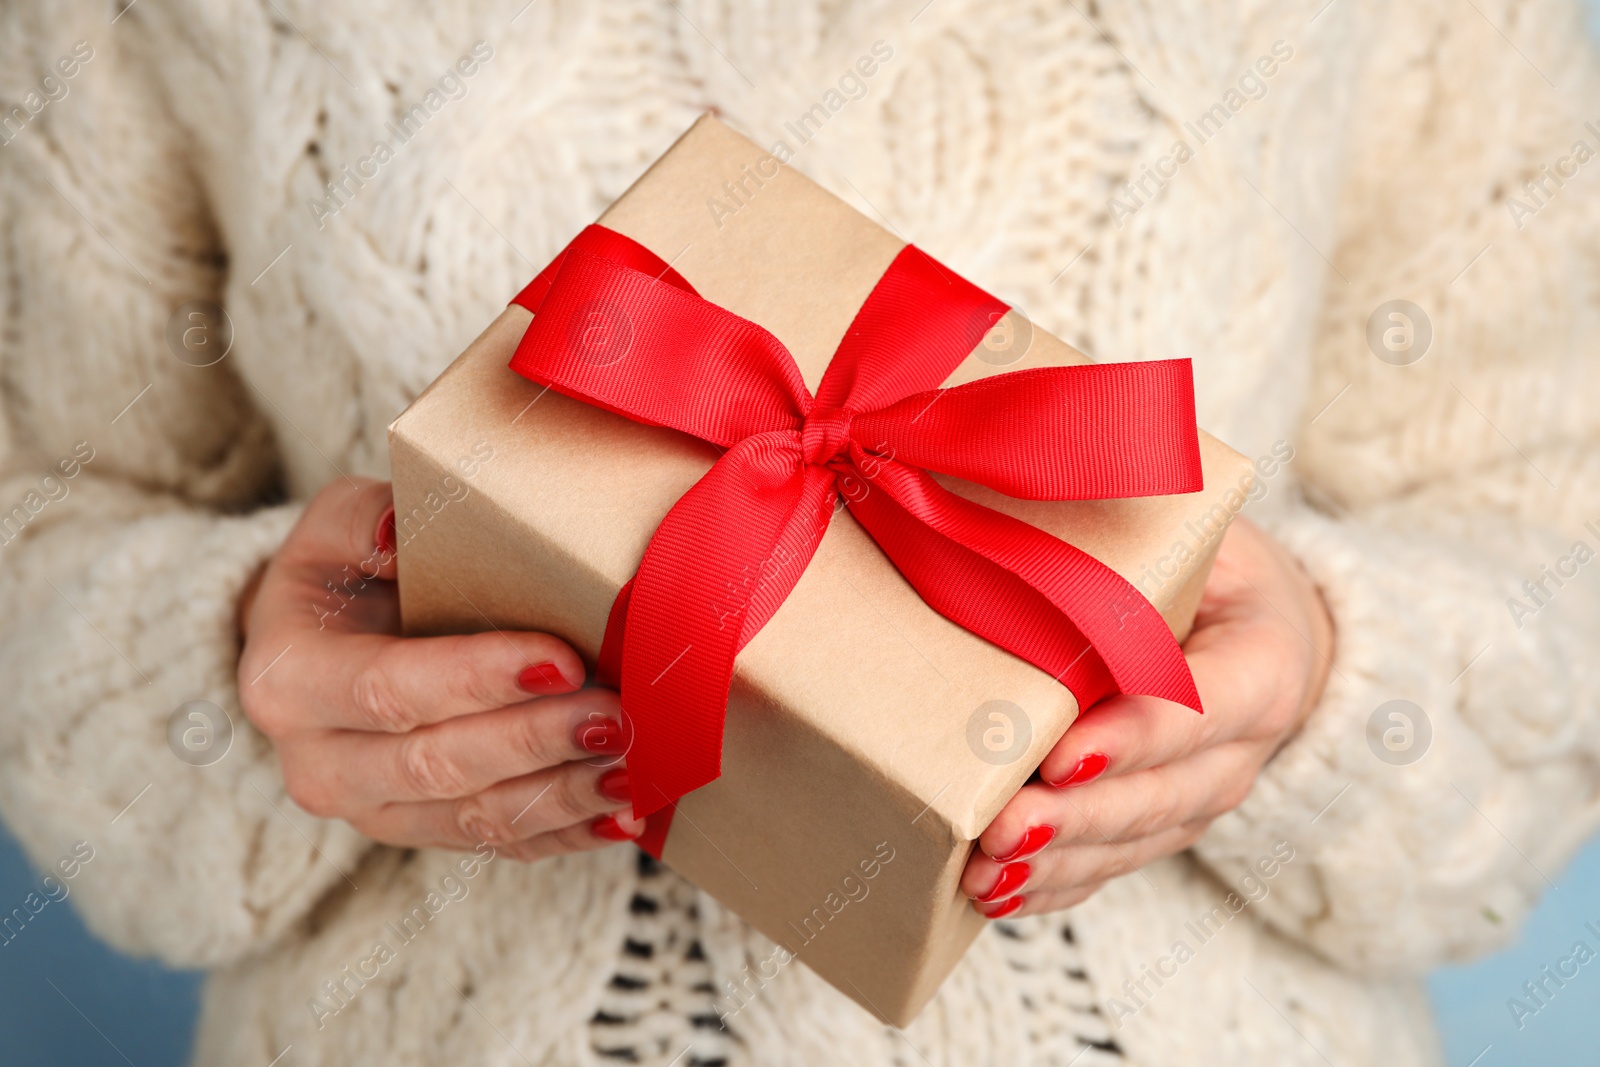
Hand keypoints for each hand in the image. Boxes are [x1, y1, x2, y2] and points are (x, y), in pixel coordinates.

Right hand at [237, 477, 643, 860]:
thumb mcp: (336, 522)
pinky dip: (569, 832)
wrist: (325, 644)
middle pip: (436, 765)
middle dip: (536, 742)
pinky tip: (626, 811)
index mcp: (288, 680)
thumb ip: (368, 520)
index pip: (388, 689)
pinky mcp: (423, 834)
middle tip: (617, 715)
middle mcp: (320, 763)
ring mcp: (372, 810)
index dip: (476, 679)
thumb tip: (401, 534)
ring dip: (563, 795)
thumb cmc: (344, 571)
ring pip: (475, 818)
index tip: (562, 660)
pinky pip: (500, 845)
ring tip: (635, 767)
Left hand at [961, 517, 1333, 917]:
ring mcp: (1203, 797)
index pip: (1201, 707)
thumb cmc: (1215, 565)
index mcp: (1262, 663)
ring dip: (1058, 865)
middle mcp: (1244, 748)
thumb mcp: (1202, 530)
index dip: (1137, 737)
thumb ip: (1144, 526)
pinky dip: (1058, 887)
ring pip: (1134, 843)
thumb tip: (1022, 473)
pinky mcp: (1164, 825)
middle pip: (1162, 794)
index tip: (1067, 756)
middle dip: (1080, 819)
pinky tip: (1003, 897)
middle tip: (1004, 829)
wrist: (1268, 629)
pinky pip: (1114, 868)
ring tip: (986, 873)